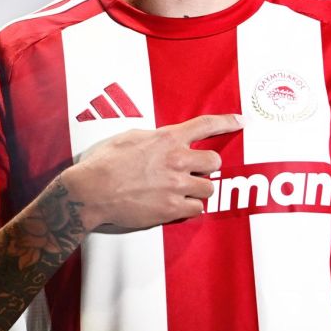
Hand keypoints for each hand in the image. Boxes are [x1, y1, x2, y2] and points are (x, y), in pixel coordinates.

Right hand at [60, 113, 242, 232]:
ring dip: (197, 189)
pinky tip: (174, 204)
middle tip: (192, 171)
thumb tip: (165, 141)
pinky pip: (196, 209)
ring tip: (179, 190)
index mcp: (167, 139)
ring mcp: (176, 186)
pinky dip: (188, 208)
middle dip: (205, 167)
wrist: (91, 190)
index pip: (205, 125)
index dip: (226, 122)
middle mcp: (177, 160)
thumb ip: (155, 138)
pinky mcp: (171, 208)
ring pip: (208, 188)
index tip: (239, 121)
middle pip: (214, 162)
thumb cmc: (104, 163)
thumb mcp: (130, 137)